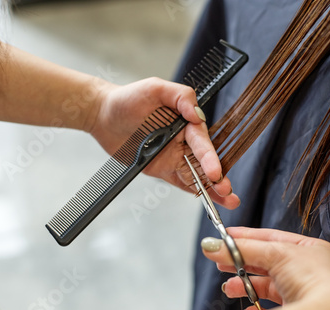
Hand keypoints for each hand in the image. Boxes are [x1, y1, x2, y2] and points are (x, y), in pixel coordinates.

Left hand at [88, 77, 239, 208]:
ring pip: (196, 174)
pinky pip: (180, 181)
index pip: (202, 141)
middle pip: (204, 161)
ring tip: (227, 201)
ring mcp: (173, 156)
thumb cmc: (128, 98)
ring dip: (212, 188)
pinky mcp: (162, 169)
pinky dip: (194, 190)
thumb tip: (198, 114)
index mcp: (186, 122)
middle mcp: (183, 141)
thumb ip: (181, 97)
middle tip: (226, 190)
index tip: (215, 171)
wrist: (102, 114)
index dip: (210, 157)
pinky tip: (208, 200)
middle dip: (217, 177)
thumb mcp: (156, 88)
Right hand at [201, 227, 329, 309]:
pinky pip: (273, 308)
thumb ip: (242, 249)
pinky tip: (247, 309)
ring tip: (230, 287)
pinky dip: (257, 307)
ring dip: (246, 285)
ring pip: (268, 286)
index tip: (225, 237)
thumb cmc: (315, 279)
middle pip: (267, 262)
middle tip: (221, 261)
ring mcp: (306, 293)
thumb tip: (212, 245)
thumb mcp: (275, 253)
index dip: (247, 237)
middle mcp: (311, 270)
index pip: (272, 238)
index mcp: (311, 249)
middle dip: (242, 262)